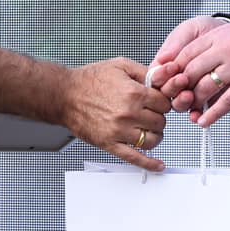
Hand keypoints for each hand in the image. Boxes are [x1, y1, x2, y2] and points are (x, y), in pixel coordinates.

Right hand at [65, 57, 171, 171]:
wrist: (64, 95)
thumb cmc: (89, 80)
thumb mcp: (120, 65)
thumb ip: (145, 71)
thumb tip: (164, 76)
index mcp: (134, 93)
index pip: (165, 103)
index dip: (162, 102)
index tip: (157, 102)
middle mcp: (129, 114)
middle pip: (160, 122)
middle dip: (157, 117)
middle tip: (149, 114)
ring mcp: (120, 131)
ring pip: (152, 140)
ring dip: (154, 136)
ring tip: (148, 130)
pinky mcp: (110, 144)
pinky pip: (134, 158)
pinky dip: (149, 164)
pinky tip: (157, 165)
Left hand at [158, 17, 229, 128]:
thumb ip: (211, 45)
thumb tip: (191, 63)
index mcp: (218, 36)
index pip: (185, 55)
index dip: (174, 71)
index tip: (171, 82)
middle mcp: (225, 50)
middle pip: (190, 73)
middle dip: (181, 89)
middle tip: (178, 98)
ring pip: (205, 89)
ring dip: (195, 103)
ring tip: (193, 110)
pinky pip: (225, 102)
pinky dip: (212, 114)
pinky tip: (205, 120)